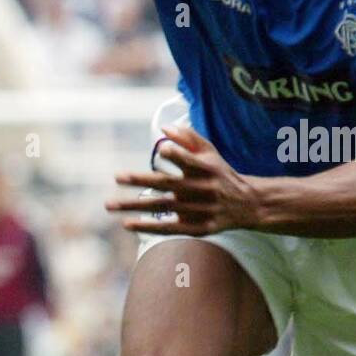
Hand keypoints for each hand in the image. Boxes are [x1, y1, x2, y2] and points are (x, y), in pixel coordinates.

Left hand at [107, 122, 260, 235]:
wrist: (247, 204)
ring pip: (161, 207)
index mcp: (205, 169)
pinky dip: (148, 227)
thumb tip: (163, 128)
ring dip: (134, 206)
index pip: (189, 160)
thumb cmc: (220, 172)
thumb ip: (188, 138)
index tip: (162, 148)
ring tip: (109, 205)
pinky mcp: (196, 227)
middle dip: (140, 180)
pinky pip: (168, 228)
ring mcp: (198, 210)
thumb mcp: (210, 152)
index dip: (177, 154)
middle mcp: (201, 189)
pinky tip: (127, 224)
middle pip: (166, 184)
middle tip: (116, 176)